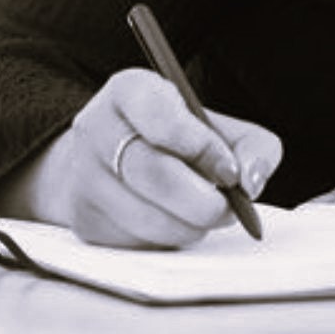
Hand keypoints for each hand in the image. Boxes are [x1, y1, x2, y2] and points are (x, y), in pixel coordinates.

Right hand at [36, 67, 282, 248]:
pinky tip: (173, 222)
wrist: (112, 161)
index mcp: (129, 90)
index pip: (161, 115)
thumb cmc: (173, 141)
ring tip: (201, 214)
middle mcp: (96, 128)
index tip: (229, 171)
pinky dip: (167, 241)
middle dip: (203, 200)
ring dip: (188, 226)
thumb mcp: (215, 126)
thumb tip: (250, 180)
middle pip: (154, 174)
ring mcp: (84, 177)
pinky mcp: (84, 220)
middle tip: (228, 208)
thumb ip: (250, 145)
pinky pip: (136, 243)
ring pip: (147, 217)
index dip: (201, 147)